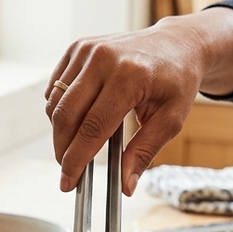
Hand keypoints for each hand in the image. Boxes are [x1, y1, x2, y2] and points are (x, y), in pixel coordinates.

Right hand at [45, 8, 232, 195]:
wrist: (177, 45)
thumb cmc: (176, 82)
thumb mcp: (171, 120)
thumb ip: (144, 152)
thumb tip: (125, 186)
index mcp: (129, 76)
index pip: (92, 128)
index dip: (76, 160)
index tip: (68, 183)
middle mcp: (103, 59)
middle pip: (66, 116)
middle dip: (62, 150)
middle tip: (69, 171)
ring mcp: (87, 50)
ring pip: (55, 104)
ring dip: (60, 132)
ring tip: (78, 145)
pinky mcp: (78, 48)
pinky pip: (55, 89)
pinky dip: (60, 110)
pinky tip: (78, 120)